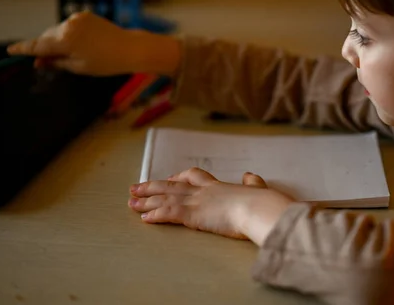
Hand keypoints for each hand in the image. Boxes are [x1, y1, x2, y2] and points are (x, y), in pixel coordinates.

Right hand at [7, 11, 180, 75]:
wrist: (129, 48)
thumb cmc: (105, 62)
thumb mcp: (78, 67)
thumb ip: (55, 62)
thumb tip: (38, 61)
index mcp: (65, 40)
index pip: (38, 46)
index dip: (23, 49)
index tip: (11, 50)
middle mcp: (68, 25)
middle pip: (47, 37)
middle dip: (44, 48)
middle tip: (46, 62)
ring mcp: (77, 18)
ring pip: (58, 31)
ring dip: (58, 41)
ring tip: (74, 54)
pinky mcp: (85, 15)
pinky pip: (70, 26)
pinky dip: (69, 34)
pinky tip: (83, 44)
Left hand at [128, 168, 293, 244]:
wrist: (259, 208)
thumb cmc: (262, 203)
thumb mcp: (258, 189)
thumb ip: (253, 183)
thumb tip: (251, 176)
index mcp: (218, 186)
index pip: (193, 176)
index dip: (179, 177)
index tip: (169, 178)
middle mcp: (203, 191)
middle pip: (171, 185)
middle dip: (152, 186)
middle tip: (135, 187)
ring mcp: (197, 202)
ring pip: (165, 198)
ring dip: (146, 201)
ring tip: (131, 203)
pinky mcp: (194, 215)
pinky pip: (169, 214)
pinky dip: (155, 215)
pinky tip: (144, 219)